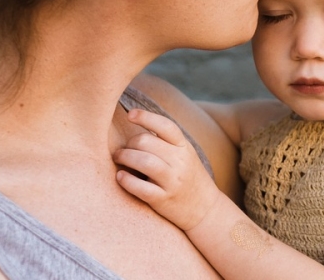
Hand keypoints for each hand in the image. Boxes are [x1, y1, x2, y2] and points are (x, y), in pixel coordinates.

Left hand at [113, 109, 220, 230]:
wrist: (205, 208)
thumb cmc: (189, 177)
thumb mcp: (185, 155)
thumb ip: (166, 142)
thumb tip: (138, 126)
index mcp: (184, 147)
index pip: (165, 125)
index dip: (146, 117)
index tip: (130, 114)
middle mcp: (180, 161)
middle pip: (146, 141)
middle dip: (129, 143)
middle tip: (122, 150)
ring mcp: (172, 181)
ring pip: (143, 161)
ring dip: (124, 157)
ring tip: (118, 158)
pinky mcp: (163, 199)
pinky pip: (140, 187)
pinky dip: (126, 180)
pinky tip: (120, 176)